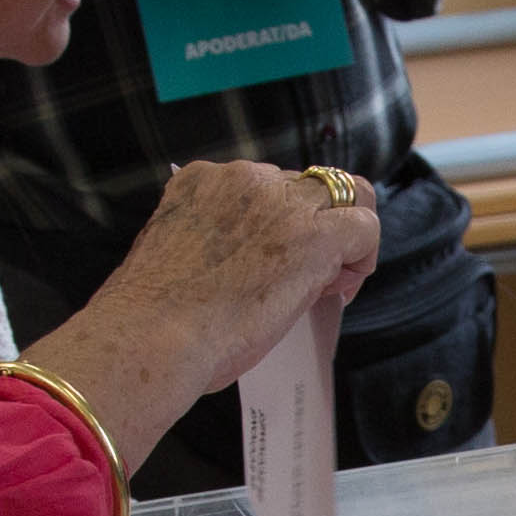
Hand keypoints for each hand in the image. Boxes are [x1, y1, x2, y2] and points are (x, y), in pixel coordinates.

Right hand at [41, 158, 383, 462]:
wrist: (151, 337)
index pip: (263, 184)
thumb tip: (242, 264)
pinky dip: (363, 253)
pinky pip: (364, 225)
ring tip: (330, 282)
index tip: (275, 260)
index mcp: (202, 180)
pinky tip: (343, 286)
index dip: (280, 221)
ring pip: (344, 193)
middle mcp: (244, 178)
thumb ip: (208, 241)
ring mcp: (281, 203)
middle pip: (304, 186)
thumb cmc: (151, 319)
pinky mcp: (314, 236)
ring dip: (344, 236)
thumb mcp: (173, 254)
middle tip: (308, 277)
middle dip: (313, 226)